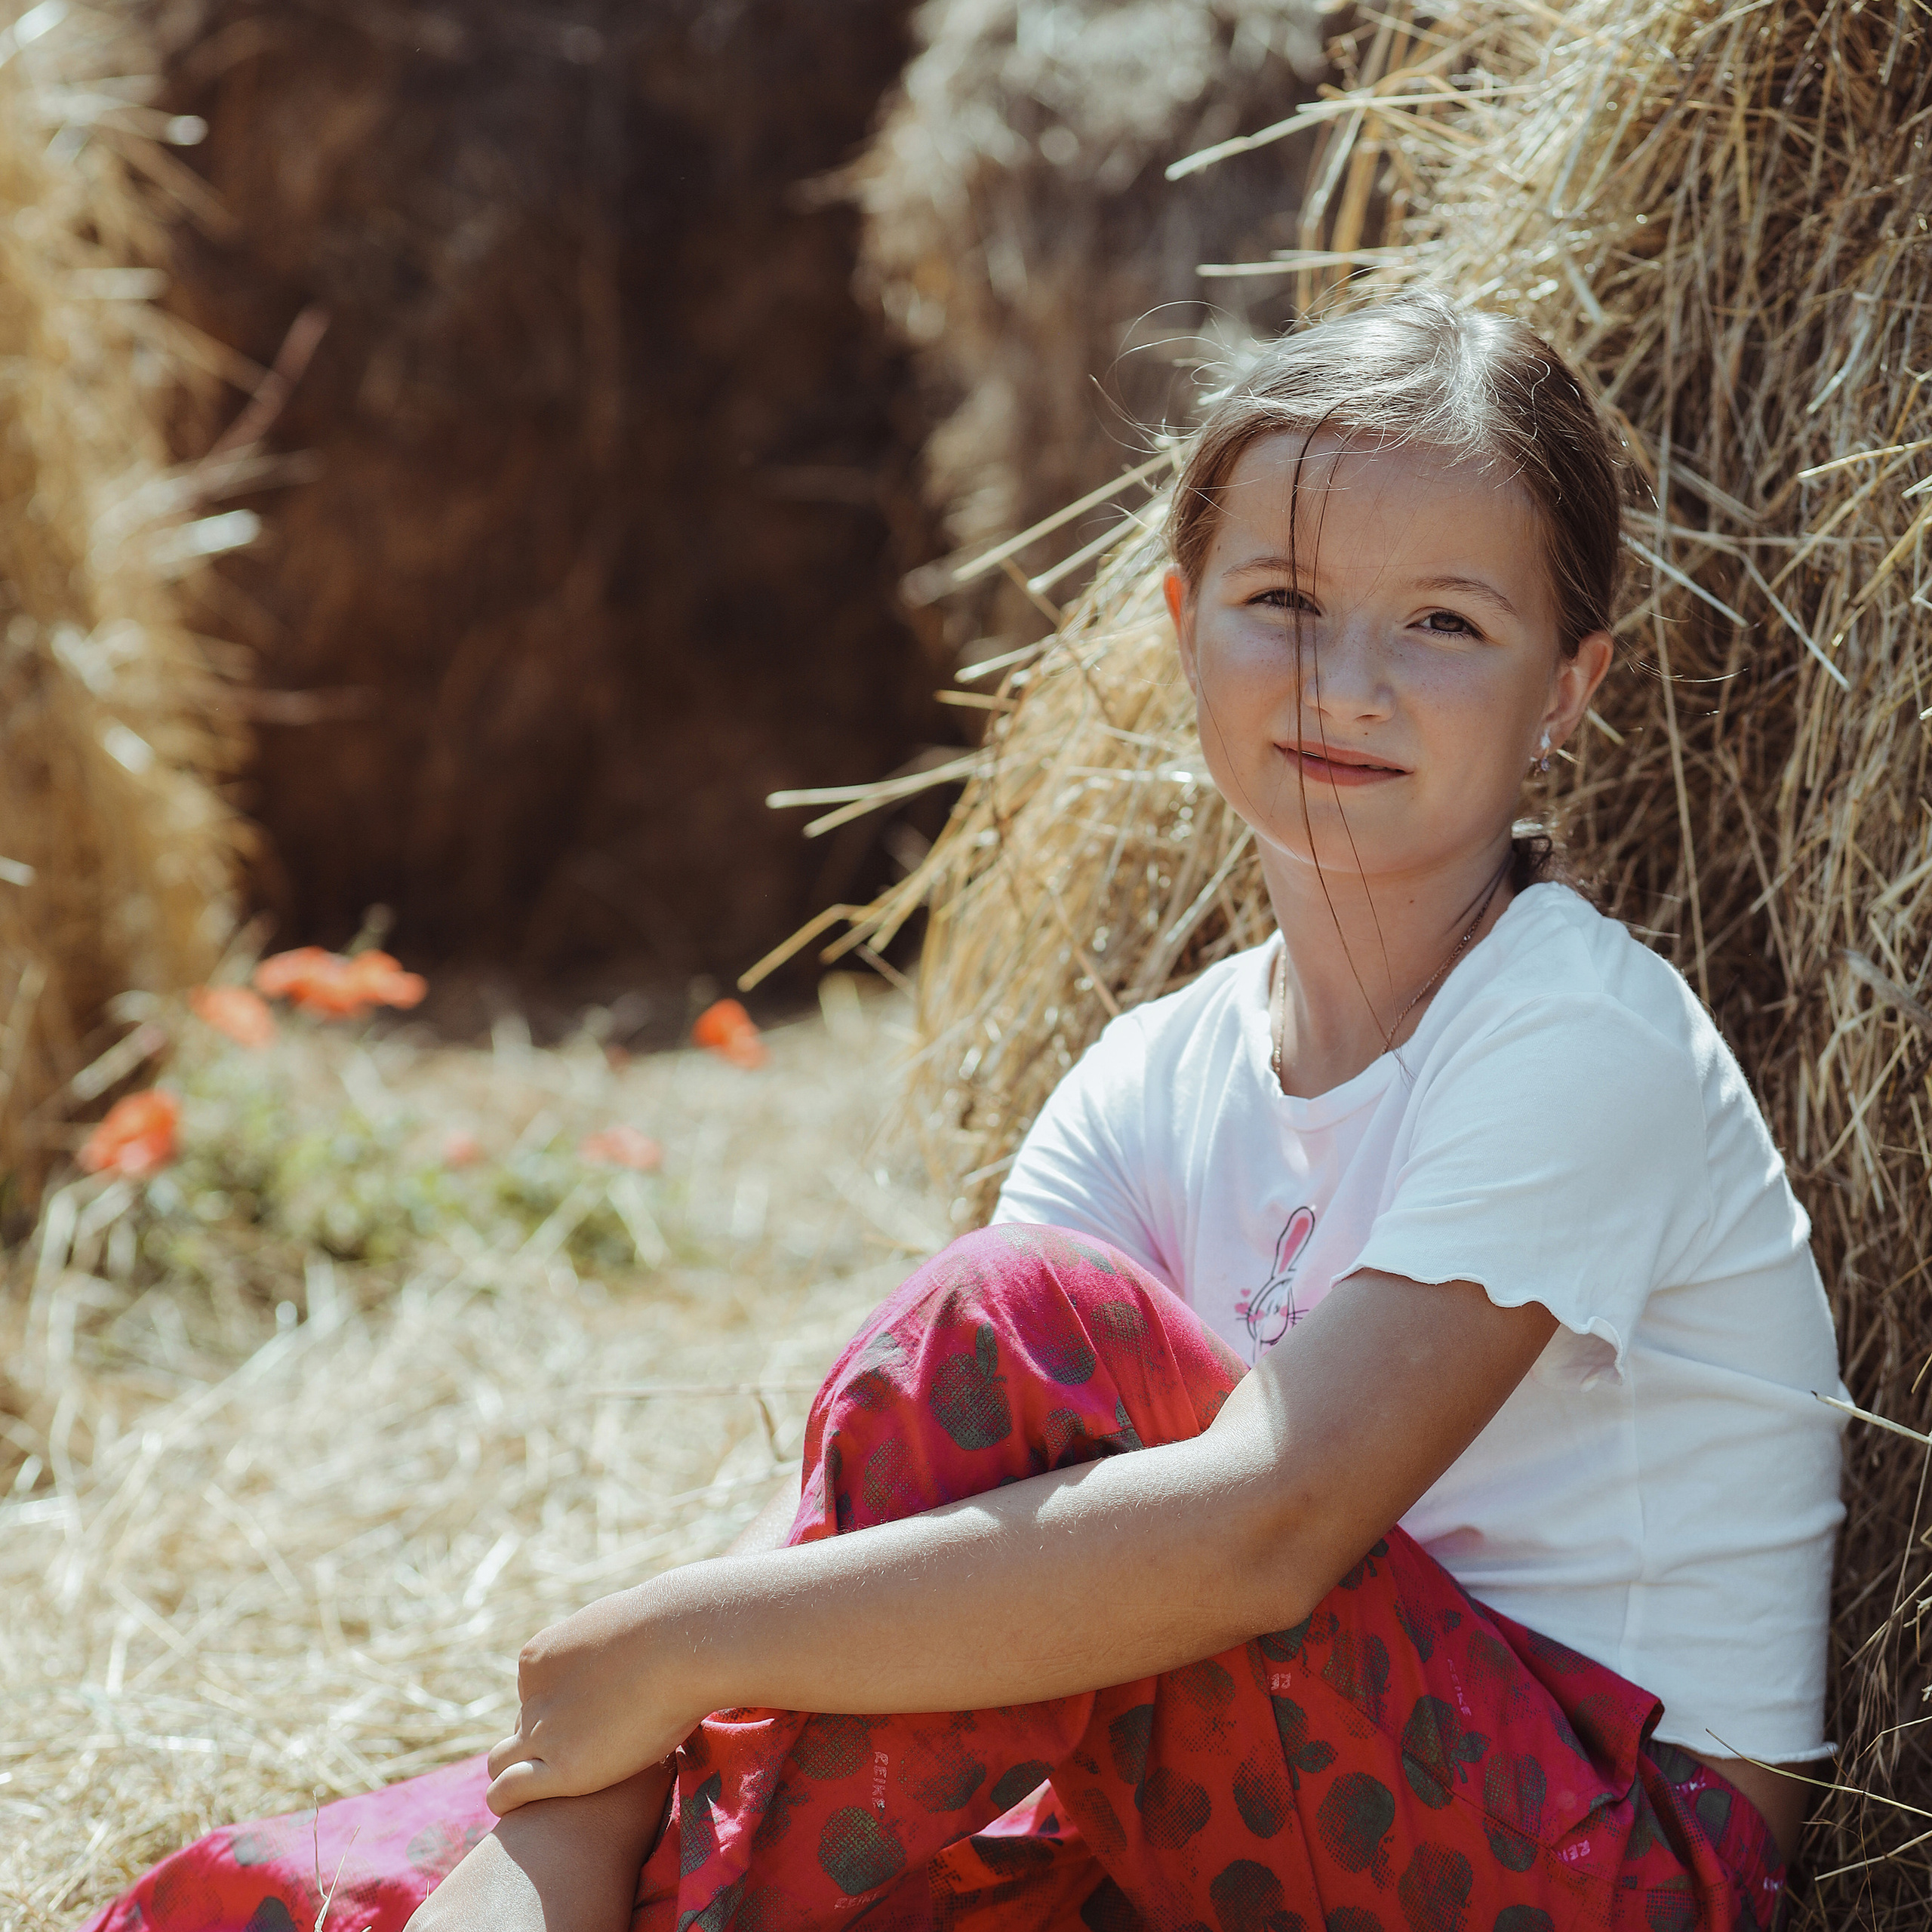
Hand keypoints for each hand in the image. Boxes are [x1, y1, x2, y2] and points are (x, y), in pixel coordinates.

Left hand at [485, 1581, 707, 1813]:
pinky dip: (507, 1800)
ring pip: (501, 1762)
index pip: (533, 1695)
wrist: (681, 1645)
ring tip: (548, 1790)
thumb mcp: (616, 1630)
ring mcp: (544, 1731)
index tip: (594, 1720)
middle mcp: (534, 1694)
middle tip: (589, 1754)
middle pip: (521, 1729)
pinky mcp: (564, 1769)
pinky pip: (507, 1791)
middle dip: (543, 1743)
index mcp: (539, 1658)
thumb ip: (606, 1649)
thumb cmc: (668, 1632)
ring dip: (519, 1774)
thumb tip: (625, 1656)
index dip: (561, 1712)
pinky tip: (522, 1810)